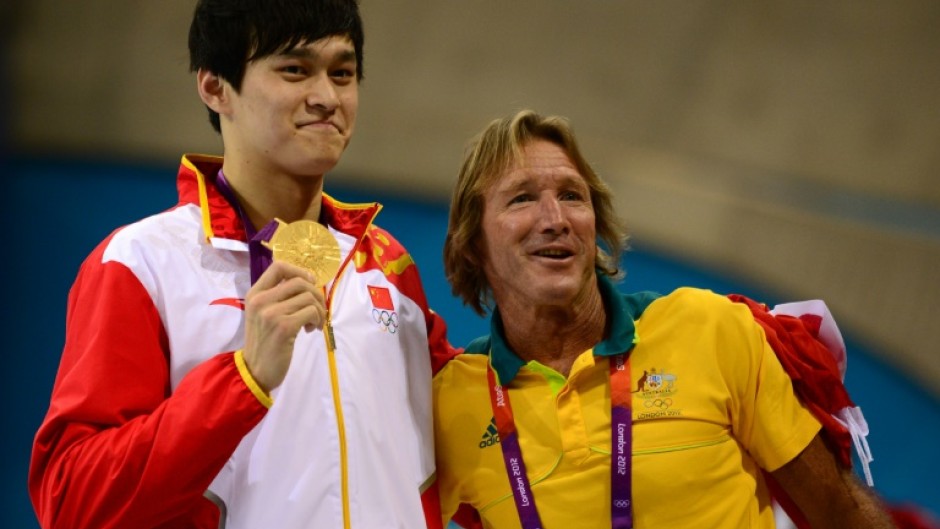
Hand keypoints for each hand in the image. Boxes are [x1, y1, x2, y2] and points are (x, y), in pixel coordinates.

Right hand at [241, 261, 325, 391]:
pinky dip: (317, 320)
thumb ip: (278, 296)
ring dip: (318, 310)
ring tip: (312, 323)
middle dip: (315, 294)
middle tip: (316, 310)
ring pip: (309, 297)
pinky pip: (311, 312)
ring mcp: (271, 313)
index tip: (309, 284)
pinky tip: (309, 330)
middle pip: (299, 281)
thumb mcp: (263, 313)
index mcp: (255, 294)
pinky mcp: (284, 326)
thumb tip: (307, 280)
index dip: (299, 271)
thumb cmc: (264, 341)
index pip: (279, 266)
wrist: (255, 370)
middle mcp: (261, 300)